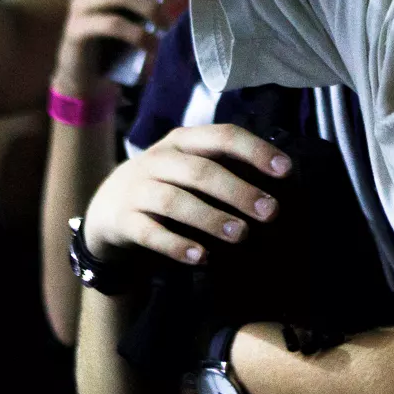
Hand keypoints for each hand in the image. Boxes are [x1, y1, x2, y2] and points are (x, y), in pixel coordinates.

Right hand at [54, 0, 165, 88]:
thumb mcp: (136, 12)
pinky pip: (111, 24)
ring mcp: (78, 5)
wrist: (89, 77)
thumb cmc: (118, 40)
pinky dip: (138, 34)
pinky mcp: (75, 30)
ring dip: (149, 9)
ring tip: (165, 27)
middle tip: (172, 1)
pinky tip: (152, 46)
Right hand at [83, 122, 289, 265]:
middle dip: (238, 190)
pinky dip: (176, 245)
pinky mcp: (123, 220)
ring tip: (240, 235)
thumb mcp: (190, 168)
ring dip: (210, 218)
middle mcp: (159, 160)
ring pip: (174, 201)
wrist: (107, 208)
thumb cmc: (168, 185)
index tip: (286, 170)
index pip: (222, 136)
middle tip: (270, 211)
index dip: (255, 151)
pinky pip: (149, 233)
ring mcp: (138, 189)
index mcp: (183, 141)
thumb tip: (283, 181)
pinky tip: (201, 258)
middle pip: (200, 171)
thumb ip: (226, 169)